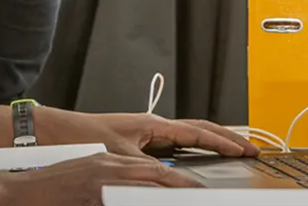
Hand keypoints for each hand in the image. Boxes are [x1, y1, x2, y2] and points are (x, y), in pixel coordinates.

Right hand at [0, 152, 199, 204]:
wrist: (23, 192)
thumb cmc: (54, 186)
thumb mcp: (89, 175)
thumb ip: (114, 180)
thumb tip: (139, 189)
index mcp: (109, 162)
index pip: (153, 168)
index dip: (177, 179)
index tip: (195, 189)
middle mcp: (108, 167)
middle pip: (155, 174)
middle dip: (181, 185)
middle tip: (202, 195)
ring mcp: (101, 180)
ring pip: (145, 184)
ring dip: (167, 192)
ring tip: (188, 199)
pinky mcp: (92, 193)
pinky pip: (124, 198)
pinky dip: (142, 199)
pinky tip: (156, 201)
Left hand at [39, 110, 259, 158]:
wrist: (58, 131)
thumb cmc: (85, 136)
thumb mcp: (121, 158)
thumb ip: (149, 170)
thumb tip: (171, 182)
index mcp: (154, 125)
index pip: (198, 133)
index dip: (223, 142)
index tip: (244, 149)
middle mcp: (153, 126)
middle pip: (199, 129)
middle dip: (226, 138)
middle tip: (249, 148)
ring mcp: (147, 132)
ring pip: (188, 134)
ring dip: (211, 141)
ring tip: (232, 150)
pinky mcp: (138, 140)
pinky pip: (174, 143)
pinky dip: (192, 148)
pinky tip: (196, 158)